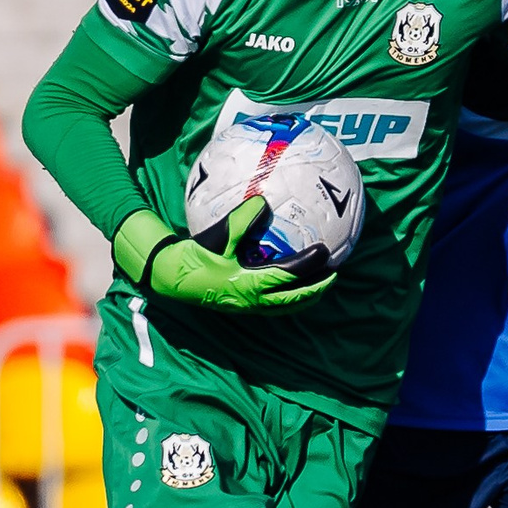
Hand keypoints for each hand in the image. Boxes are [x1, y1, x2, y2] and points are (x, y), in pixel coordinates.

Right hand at [113, 201, 332, 311]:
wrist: (172, 277)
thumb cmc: (195, 255)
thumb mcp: (219, 235)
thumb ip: (243, 219)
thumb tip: (263, 201)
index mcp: (249, 285)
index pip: (289, 276)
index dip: (310, 266)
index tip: (325, 252)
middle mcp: (252, 300)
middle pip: (294, 299)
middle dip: (316, 288)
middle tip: (335, 273)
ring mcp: (248, 306)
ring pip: (285, 306)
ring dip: (305, 296)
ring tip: (320, 284)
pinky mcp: (242, 305)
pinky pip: (273, 303)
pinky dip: (287, 296)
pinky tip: (291, 284)